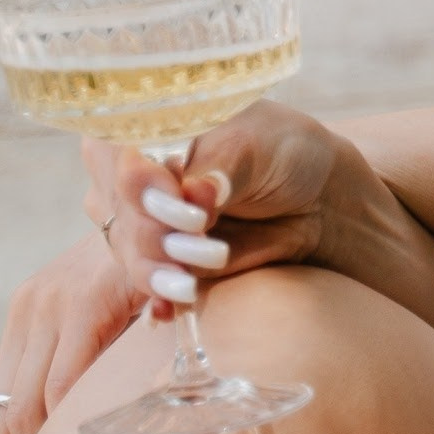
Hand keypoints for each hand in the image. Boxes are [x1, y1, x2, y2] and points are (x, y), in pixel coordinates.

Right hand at [0, 230, 142, 433]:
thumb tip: (159, 397)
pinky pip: (5, 366)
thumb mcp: (162, 300)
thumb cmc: (158, 268)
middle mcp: (45, 307)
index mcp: (82, 309)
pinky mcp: (19, 305)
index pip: (59, 390)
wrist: (132, 216)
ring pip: (4, 387)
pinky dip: (9, 400)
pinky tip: (15, 432)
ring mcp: (27, 306)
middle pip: (23, 397)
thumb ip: (155, 341)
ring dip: (7, 431)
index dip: (59, 433)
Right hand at [95, 102, 385, 330]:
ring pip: (131, 251)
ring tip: (211, 261)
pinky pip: (145, 285)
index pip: (118, 151)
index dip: (140, 181)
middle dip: (158, 230)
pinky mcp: (161, 261)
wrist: (314, 200)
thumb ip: (222, 165)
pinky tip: (173, 306)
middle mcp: (133, 174)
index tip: (181, 199)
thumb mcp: (258, 145)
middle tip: (204, 234)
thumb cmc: (282, 153)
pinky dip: (160, 296)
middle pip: (119, 208)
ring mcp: (142, 221)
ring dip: (165, 267)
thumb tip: (196, 192)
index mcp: (148, 126)